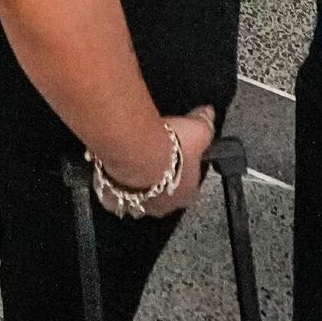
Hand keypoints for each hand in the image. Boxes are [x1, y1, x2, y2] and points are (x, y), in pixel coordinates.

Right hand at [95, 105, 215, 218]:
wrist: (136, 152)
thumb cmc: (169, 148)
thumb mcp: (197, 130)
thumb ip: (204, 123)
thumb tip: (209, 114)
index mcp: (187, 194)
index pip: (191, 186)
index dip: (185, 171)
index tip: (178, 156)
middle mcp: (163, 205)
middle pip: (164, 195)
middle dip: (160, 179)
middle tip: (153, 156)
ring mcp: (138, 205)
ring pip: (139, 198)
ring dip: (137, 184)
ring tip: (132, 162)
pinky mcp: (115, 200)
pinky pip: (114, 195)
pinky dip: (113, 184)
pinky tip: (113, 169)